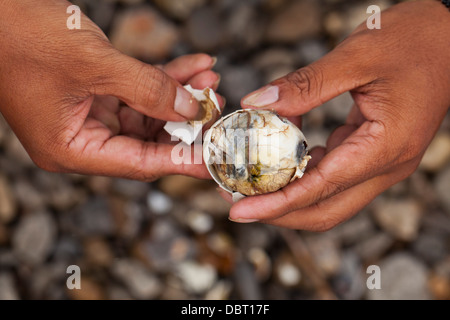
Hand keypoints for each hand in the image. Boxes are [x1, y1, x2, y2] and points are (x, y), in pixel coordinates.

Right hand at [0, 0, 222, 180]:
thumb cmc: (23, 36)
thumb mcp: (94, 64)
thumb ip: (148, 89)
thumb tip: (191, 109)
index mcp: (71, 149)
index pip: (139, 164)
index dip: (182, 161)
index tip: (217, 160)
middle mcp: (82, 139)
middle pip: (148, 141)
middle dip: (186, 120)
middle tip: (216, 104)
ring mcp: (89, 116)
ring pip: (147, 114)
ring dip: (179, 95)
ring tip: (209, 79)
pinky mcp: (95, 94)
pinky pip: (138, 92)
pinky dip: (163, 79)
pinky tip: (192, 66)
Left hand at [225, 0, 449, 229]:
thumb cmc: (412, 41)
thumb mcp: (356, 57)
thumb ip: (305, 86)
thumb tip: (255, 105)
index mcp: (385, 147)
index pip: (321, 190)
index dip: (276, 204)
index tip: (239, 211)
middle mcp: (386, 165)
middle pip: (325, 209)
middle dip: (278, 211)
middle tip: (236, 203)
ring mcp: (382, 162)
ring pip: (328, 197)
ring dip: (288, 196)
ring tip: (250, 184)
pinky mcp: (374, 152)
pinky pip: (334, 176)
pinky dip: (304, 174)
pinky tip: (281, 159)